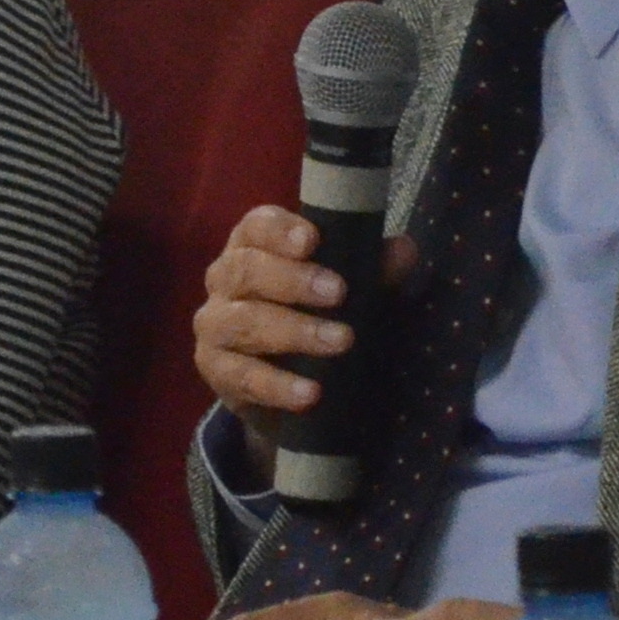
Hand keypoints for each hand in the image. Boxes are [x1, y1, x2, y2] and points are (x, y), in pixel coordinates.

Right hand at [192, 207, 417, 447]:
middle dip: (293, 280)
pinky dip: (278, 385)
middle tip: (338, 293)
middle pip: (246, 270)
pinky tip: (310, 392)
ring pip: (244, 322)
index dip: (280, 230)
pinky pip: (242, 376)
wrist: (283, 382)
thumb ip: (374, 269)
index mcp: (252, 246)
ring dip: (294, 332)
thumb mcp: (350, 289)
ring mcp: (213, 325)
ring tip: (341, 341)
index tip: (312, 240)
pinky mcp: (214, 369)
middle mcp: (224, 279)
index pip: (256, 227)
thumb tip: (405, 249)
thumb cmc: (316, 314)